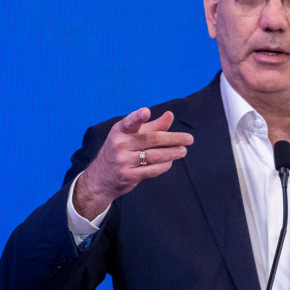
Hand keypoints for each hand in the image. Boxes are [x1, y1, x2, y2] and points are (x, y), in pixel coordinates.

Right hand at [73, 108, 192, 218]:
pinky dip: (164, 165)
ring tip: (183, 151)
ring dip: (172, 153)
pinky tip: (170, 162)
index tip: (146, 112)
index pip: (130, 122)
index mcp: (120, 131)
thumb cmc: (120, 151)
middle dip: (173, 139)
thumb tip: (170, 115)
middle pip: (152, 139)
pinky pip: (152, 170)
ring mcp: (123, 161)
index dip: (138, 116)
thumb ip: (152, 126)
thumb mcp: (131, 135)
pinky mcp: (128, 176)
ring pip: (154, 156)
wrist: (101, 178)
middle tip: (189, 139)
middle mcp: (119, 145)